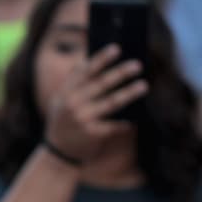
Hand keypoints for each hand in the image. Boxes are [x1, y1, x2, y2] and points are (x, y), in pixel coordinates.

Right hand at [43, 44, 147, 163]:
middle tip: (137, 65)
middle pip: (101, 84)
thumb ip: (73, 83)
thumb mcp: (60, 101)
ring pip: (111, 103)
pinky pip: (113, 126)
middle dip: (120, 73)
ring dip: (129, 93)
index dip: (101, 59)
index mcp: (66, 92)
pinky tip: (133, 121)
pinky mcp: (91, 134)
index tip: (117, 49)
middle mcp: (73, 104)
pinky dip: (123, 124)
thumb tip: (90, 61)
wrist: (57, 153)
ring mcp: (82, 119)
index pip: (86, 71)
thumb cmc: (64, 121)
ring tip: (144, 85)